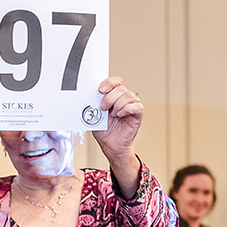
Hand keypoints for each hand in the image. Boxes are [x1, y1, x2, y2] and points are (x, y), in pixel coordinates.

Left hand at [91, 76, 143, 191]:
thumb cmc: (103, 130)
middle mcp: (124, 99)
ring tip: (113, 114)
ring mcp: (131, 106)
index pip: (116, 81)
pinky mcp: (137, 115)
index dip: (109, 82)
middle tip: (103, 108)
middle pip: (121, 88)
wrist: (109, 145)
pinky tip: (120, 115)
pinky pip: (136, 106)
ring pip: (128, 95)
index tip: (100, 90)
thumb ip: (94, 103)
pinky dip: (126, 109)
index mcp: (114, 96)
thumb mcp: (94, 114)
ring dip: (118, 105)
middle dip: (109, 97)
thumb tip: (89, 95)